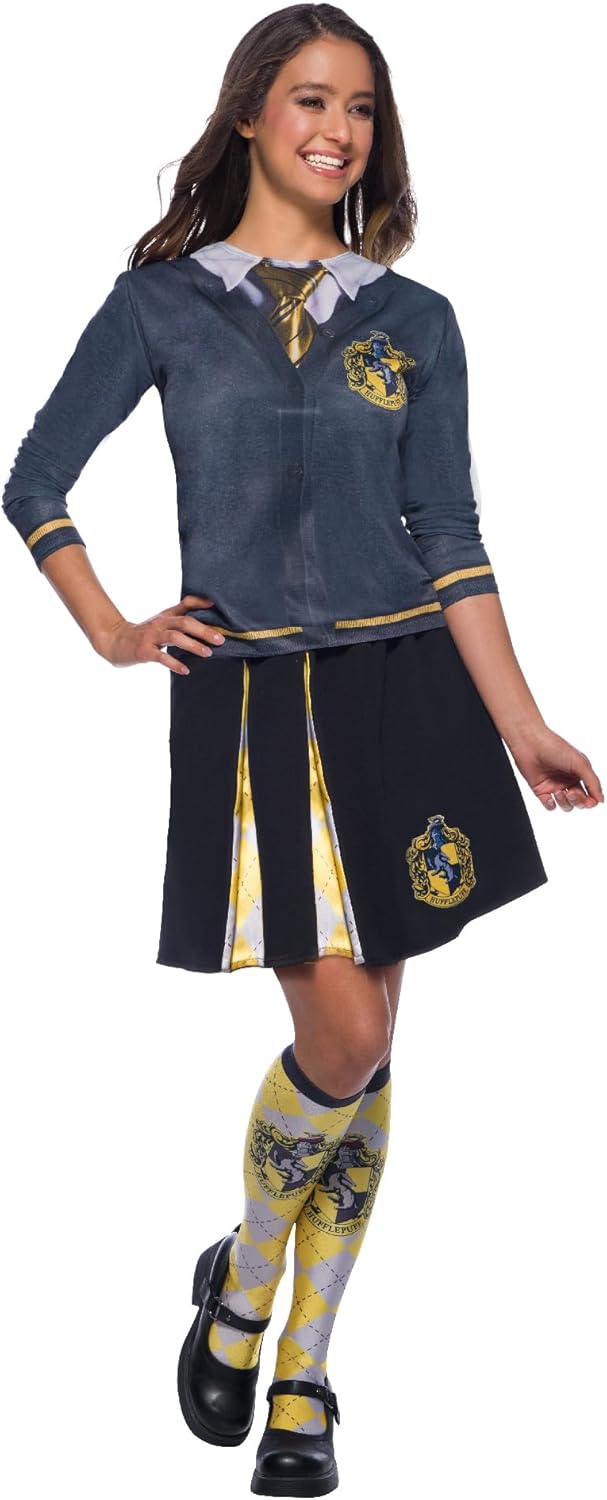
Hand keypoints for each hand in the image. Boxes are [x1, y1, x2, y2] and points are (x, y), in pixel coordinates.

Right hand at [96, 595, 224, 672]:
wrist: (115, 641)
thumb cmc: (144, 634)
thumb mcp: (161, 622)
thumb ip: (180, 617)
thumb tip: (206, 611)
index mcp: (166, 616)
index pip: (185, 604)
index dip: (201, 603)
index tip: (217, 606)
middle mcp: (160, 623)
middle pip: (184, 622)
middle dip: (204, 630)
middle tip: (220, 639)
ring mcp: (151, 637)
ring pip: (174, 637)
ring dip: (193, 645)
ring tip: (208, 653)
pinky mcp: (144, 651)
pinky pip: (161, 657)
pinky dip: (174, 663)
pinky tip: (186, 670)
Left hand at [508, 724, 603, 810]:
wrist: (530, 743)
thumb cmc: (555, 747)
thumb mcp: (580, 763)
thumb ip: (592, 782)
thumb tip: (600, 800)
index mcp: (580, 773)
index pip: (590, 793)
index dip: (591, 800)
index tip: (590, 802)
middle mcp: (568, 780)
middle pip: (579, 802)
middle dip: (578, 801)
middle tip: (571, 793)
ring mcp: (555, 786)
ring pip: (566, 805)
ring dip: (564, 802)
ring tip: (559, 792)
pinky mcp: (541, 790)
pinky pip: (550, 805)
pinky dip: (551, 804)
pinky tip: (549, 797)